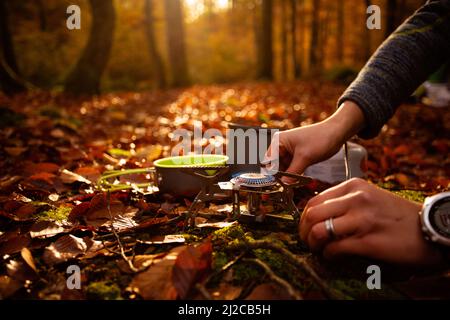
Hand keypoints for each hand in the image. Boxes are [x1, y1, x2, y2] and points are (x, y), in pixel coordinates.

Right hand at [265, 101, 364, 182]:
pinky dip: (294, 175)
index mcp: (278, 141)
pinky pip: (291, 168)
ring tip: (293, 185)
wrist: (336, 133)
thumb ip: (293, 172)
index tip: (276, 186)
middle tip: (285, 188)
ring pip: (283, 169)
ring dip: (287, 177)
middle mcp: (281, 146)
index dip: (271, 174)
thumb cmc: (321, 138)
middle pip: (274, 166)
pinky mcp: (297, 157)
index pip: (268, 162)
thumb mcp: (305, 157)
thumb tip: (284, 185)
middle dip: (280, 177)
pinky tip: (297, 181)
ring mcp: (289, 152)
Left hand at [299, 178, 442, 264]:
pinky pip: (334, 249)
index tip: (306, 228)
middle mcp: (355, 199)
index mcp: (353, 186)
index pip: (313, 200)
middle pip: (311, 214)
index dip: (303, 218)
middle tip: (308, 242)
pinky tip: (333, 257)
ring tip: (319, 250)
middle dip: (303, 232)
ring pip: (318, 230)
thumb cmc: (397, 215)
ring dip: (314, 244)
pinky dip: (328, 256)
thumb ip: (344, 202)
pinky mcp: (368, 241)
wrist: (428, 228)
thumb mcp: (369, 197)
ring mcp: (362, 219)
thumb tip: (317, 216)